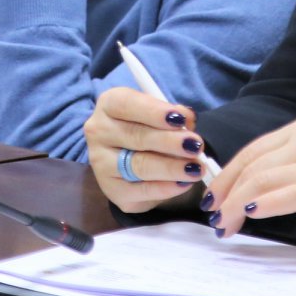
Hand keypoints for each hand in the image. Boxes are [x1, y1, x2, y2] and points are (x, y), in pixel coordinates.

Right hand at [84, 87, 207, 211]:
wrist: (132, 159)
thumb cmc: (148, 127)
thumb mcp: (158, 113)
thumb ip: (172, 114)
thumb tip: (188, 121)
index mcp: (109, 105)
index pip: (126, 105)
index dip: (154, 111)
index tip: (181, 118)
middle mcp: (99, 132)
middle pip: (135, 137)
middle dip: (170, 142)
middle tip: (196, 145)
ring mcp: (101, 164)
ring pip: (139, 166)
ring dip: (172, 167)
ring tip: (196, 167)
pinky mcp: (112, 191)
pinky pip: (142, 191)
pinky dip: (166, 188)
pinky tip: (184, 183)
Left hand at [203, 118, 295, 246]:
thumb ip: (285, 173)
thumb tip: (245, 195)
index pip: (251, 152)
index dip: (225, 176)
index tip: (210, 198)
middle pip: (251, 166)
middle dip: (224, 194)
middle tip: (213, 218)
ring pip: (260, 181)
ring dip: (235, 206)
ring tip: (224, 226)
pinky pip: (283, 195)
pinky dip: (260, 206)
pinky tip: (246, 216)